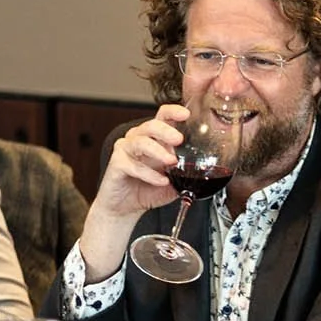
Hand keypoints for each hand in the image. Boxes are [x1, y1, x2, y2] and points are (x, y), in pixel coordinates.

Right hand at [78, 107, 191, 279]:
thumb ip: (185, 173)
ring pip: (141, 142)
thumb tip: (203, 173)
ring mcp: (125, 150)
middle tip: (178, 140)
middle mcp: (138, 139)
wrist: (125, 208)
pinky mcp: (116, 164)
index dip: (173, 112)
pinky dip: (149, 174)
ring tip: (171, 162)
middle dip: (166, 131)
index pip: (162, 117)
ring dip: (158, 151)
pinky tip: (161, 180)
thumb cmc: (147, 190)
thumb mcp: (174, 181)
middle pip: (151, 125)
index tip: (186, 115)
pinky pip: (133, 165)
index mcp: (154, 138)